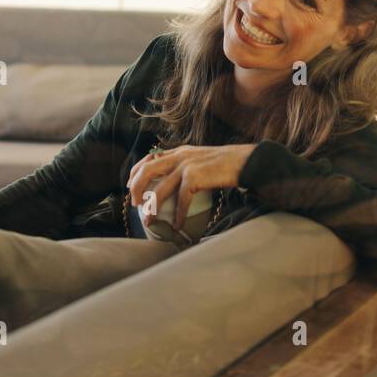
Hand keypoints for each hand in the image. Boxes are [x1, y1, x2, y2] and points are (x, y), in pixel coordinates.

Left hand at [126, 143, 257, 231]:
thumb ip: (189, 166)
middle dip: (137, 188)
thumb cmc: (228, 165)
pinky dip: (179, 215)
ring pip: (159, 188)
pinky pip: (181, 200)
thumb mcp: (203, 160)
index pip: (150, 157)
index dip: (136, 171)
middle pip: (147, 169)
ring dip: (152, 207)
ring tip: (149, 221)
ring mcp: (187, 165)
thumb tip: (178, 184)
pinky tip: (178, 225)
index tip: (130, 184)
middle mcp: (180, 156)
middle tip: (135, 204)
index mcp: (180, 151)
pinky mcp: (195, 177)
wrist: (246, 161)